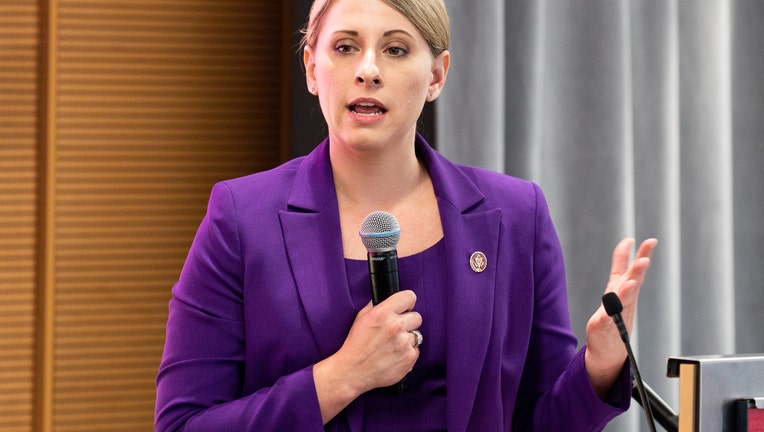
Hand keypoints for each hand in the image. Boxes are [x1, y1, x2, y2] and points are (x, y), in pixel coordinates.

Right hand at [313, 290, 421, 422]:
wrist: (353, 371)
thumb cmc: (356, 345)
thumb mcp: (361, 318)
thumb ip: (376, 306)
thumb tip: (388, 298)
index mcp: (382, 313)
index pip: (409, 297)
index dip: (407, 303)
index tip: (405, 308)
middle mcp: (395, 326)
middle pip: (417, 317)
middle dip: (408, 322)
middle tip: (396, 330)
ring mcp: (404, 343)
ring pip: (416, 335)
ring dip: (407, 339)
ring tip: (392, 346)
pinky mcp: (409, 358)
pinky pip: (416, 350)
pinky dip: (407, 353)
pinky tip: (394, 355)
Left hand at [584, 237, 657, 399]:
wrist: (608, 350)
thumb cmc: (612, 317)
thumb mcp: (616, 287)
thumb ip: (621, 266)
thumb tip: (626, 243)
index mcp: (623, 289)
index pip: (630, 268)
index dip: (638, 254)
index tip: (650, 240)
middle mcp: (623, 299)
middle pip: (633, 281)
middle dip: (639, 268)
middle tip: (646, 256)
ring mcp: (616, 313)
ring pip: (624, 298)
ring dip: (629, 288)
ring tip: (633, 279)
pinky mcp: (605, 325)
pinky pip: (609, 317)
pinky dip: (611, 312)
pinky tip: (611, 307)